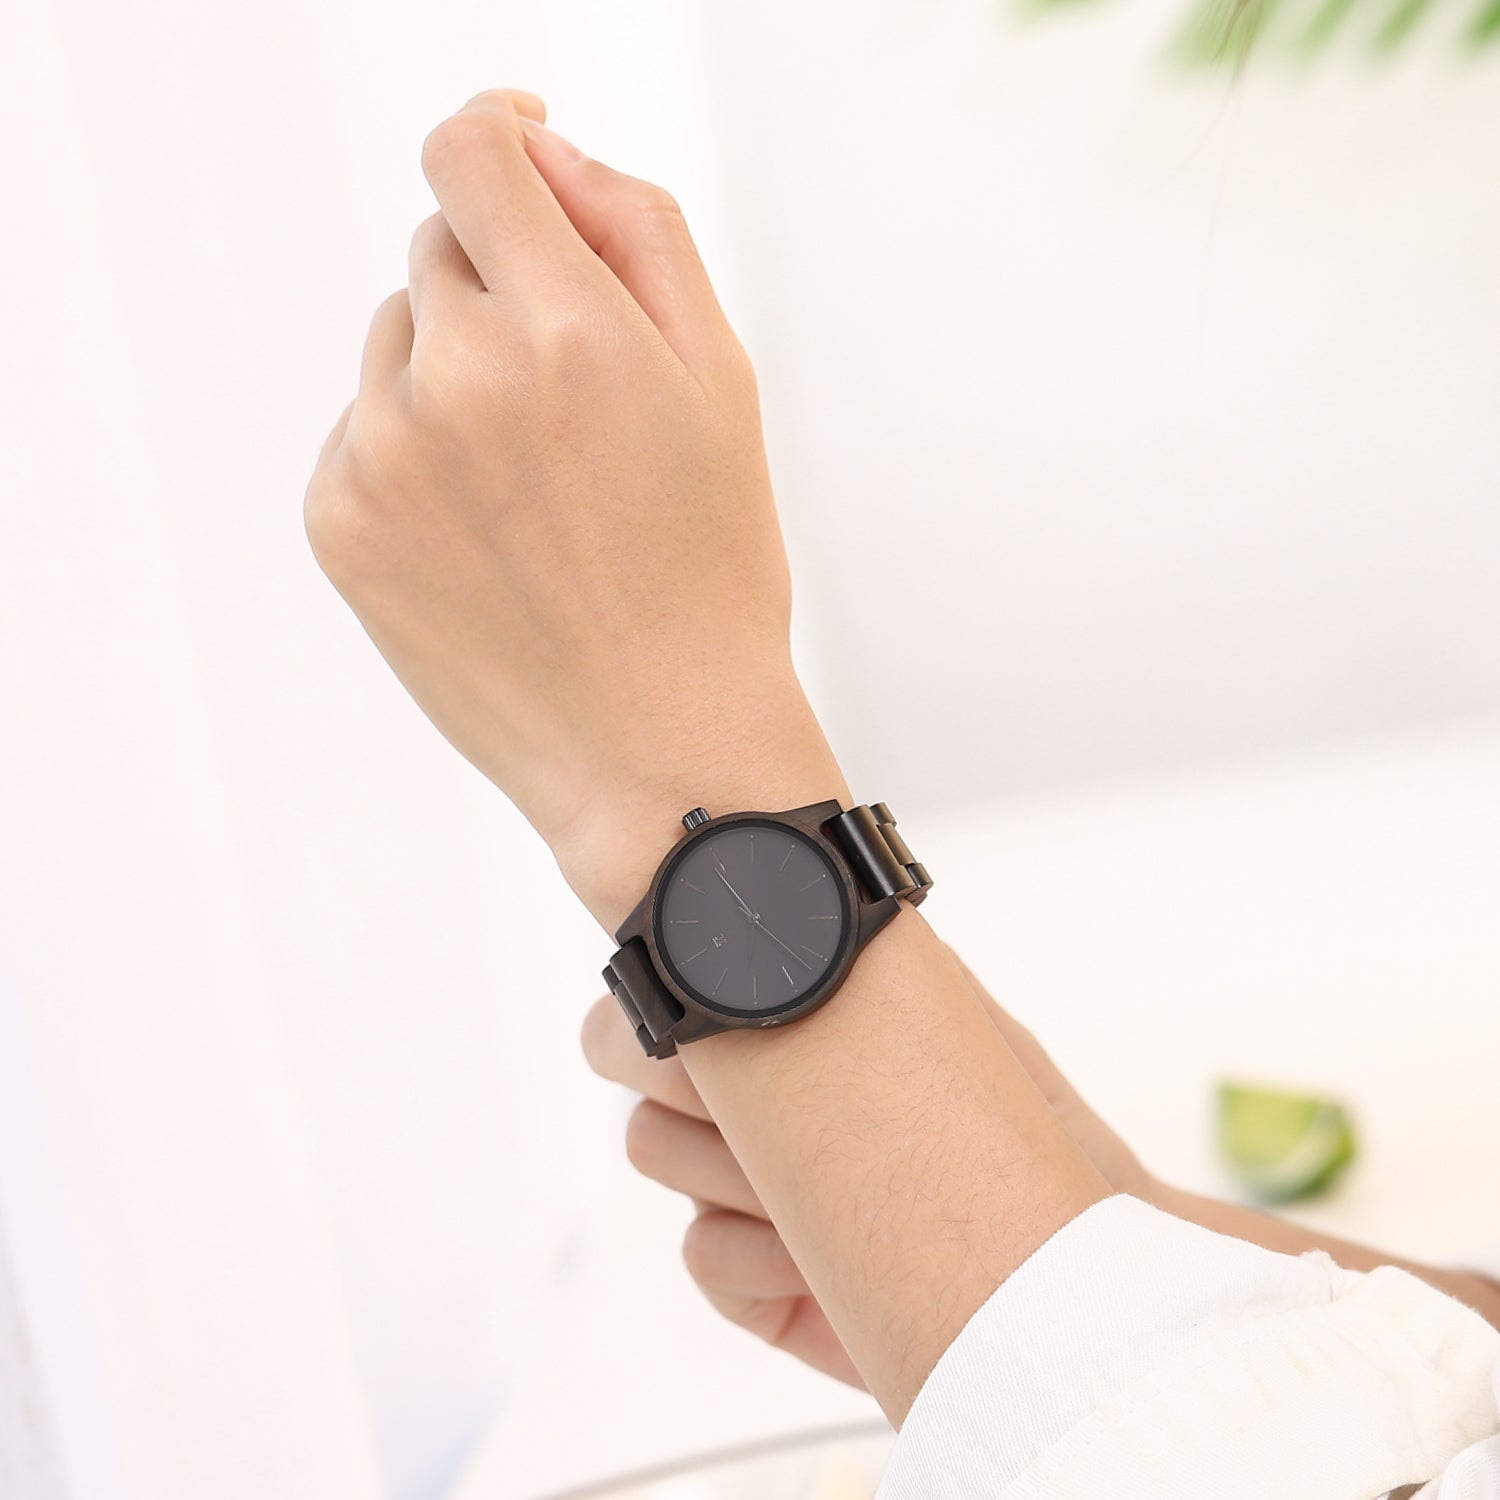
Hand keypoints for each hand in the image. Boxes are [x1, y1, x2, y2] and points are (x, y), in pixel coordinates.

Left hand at [303, 89, 846, 929]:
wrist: (657, 750)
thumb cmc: (710, 570)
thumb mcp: (723, 383)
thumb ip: (641, 233)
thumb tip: (548, 154)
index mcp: (563, 331)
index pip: (471, 154)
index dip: (499, 136)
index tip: (524, 154)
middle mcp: (453, 381)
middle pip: (439, 251)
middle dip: (505, 292)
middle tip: (580, 402)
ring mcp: (381, 457)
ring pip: (396, 342)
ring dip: (456, 373)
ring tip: (538, 489)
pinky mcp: (338, 523)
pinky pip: (364, 429)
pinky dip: (416, 452)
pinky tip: (490, 535)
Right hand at [581, 943, 1156, 1388]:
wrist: (1074, 1261)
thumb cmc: (1025, 1136)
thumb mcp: (960, 1020)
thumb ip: (872, 966)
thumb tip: (801, 895)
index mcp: (780, 1031)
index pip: (666, 982)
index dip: (675, 990)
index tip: (732, 1011)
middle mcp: (744, 1105)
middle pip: (625, 1058)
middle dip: (697, 1073)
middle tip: (771, 1103)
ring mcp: (738, 1194)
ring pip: (653, 1148)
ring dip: (735, 1163)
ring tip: (826, 1181)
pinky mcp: (756, 1285)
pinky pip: (702, 1253)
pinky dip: (760, 1253)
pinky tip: (825, 1254)